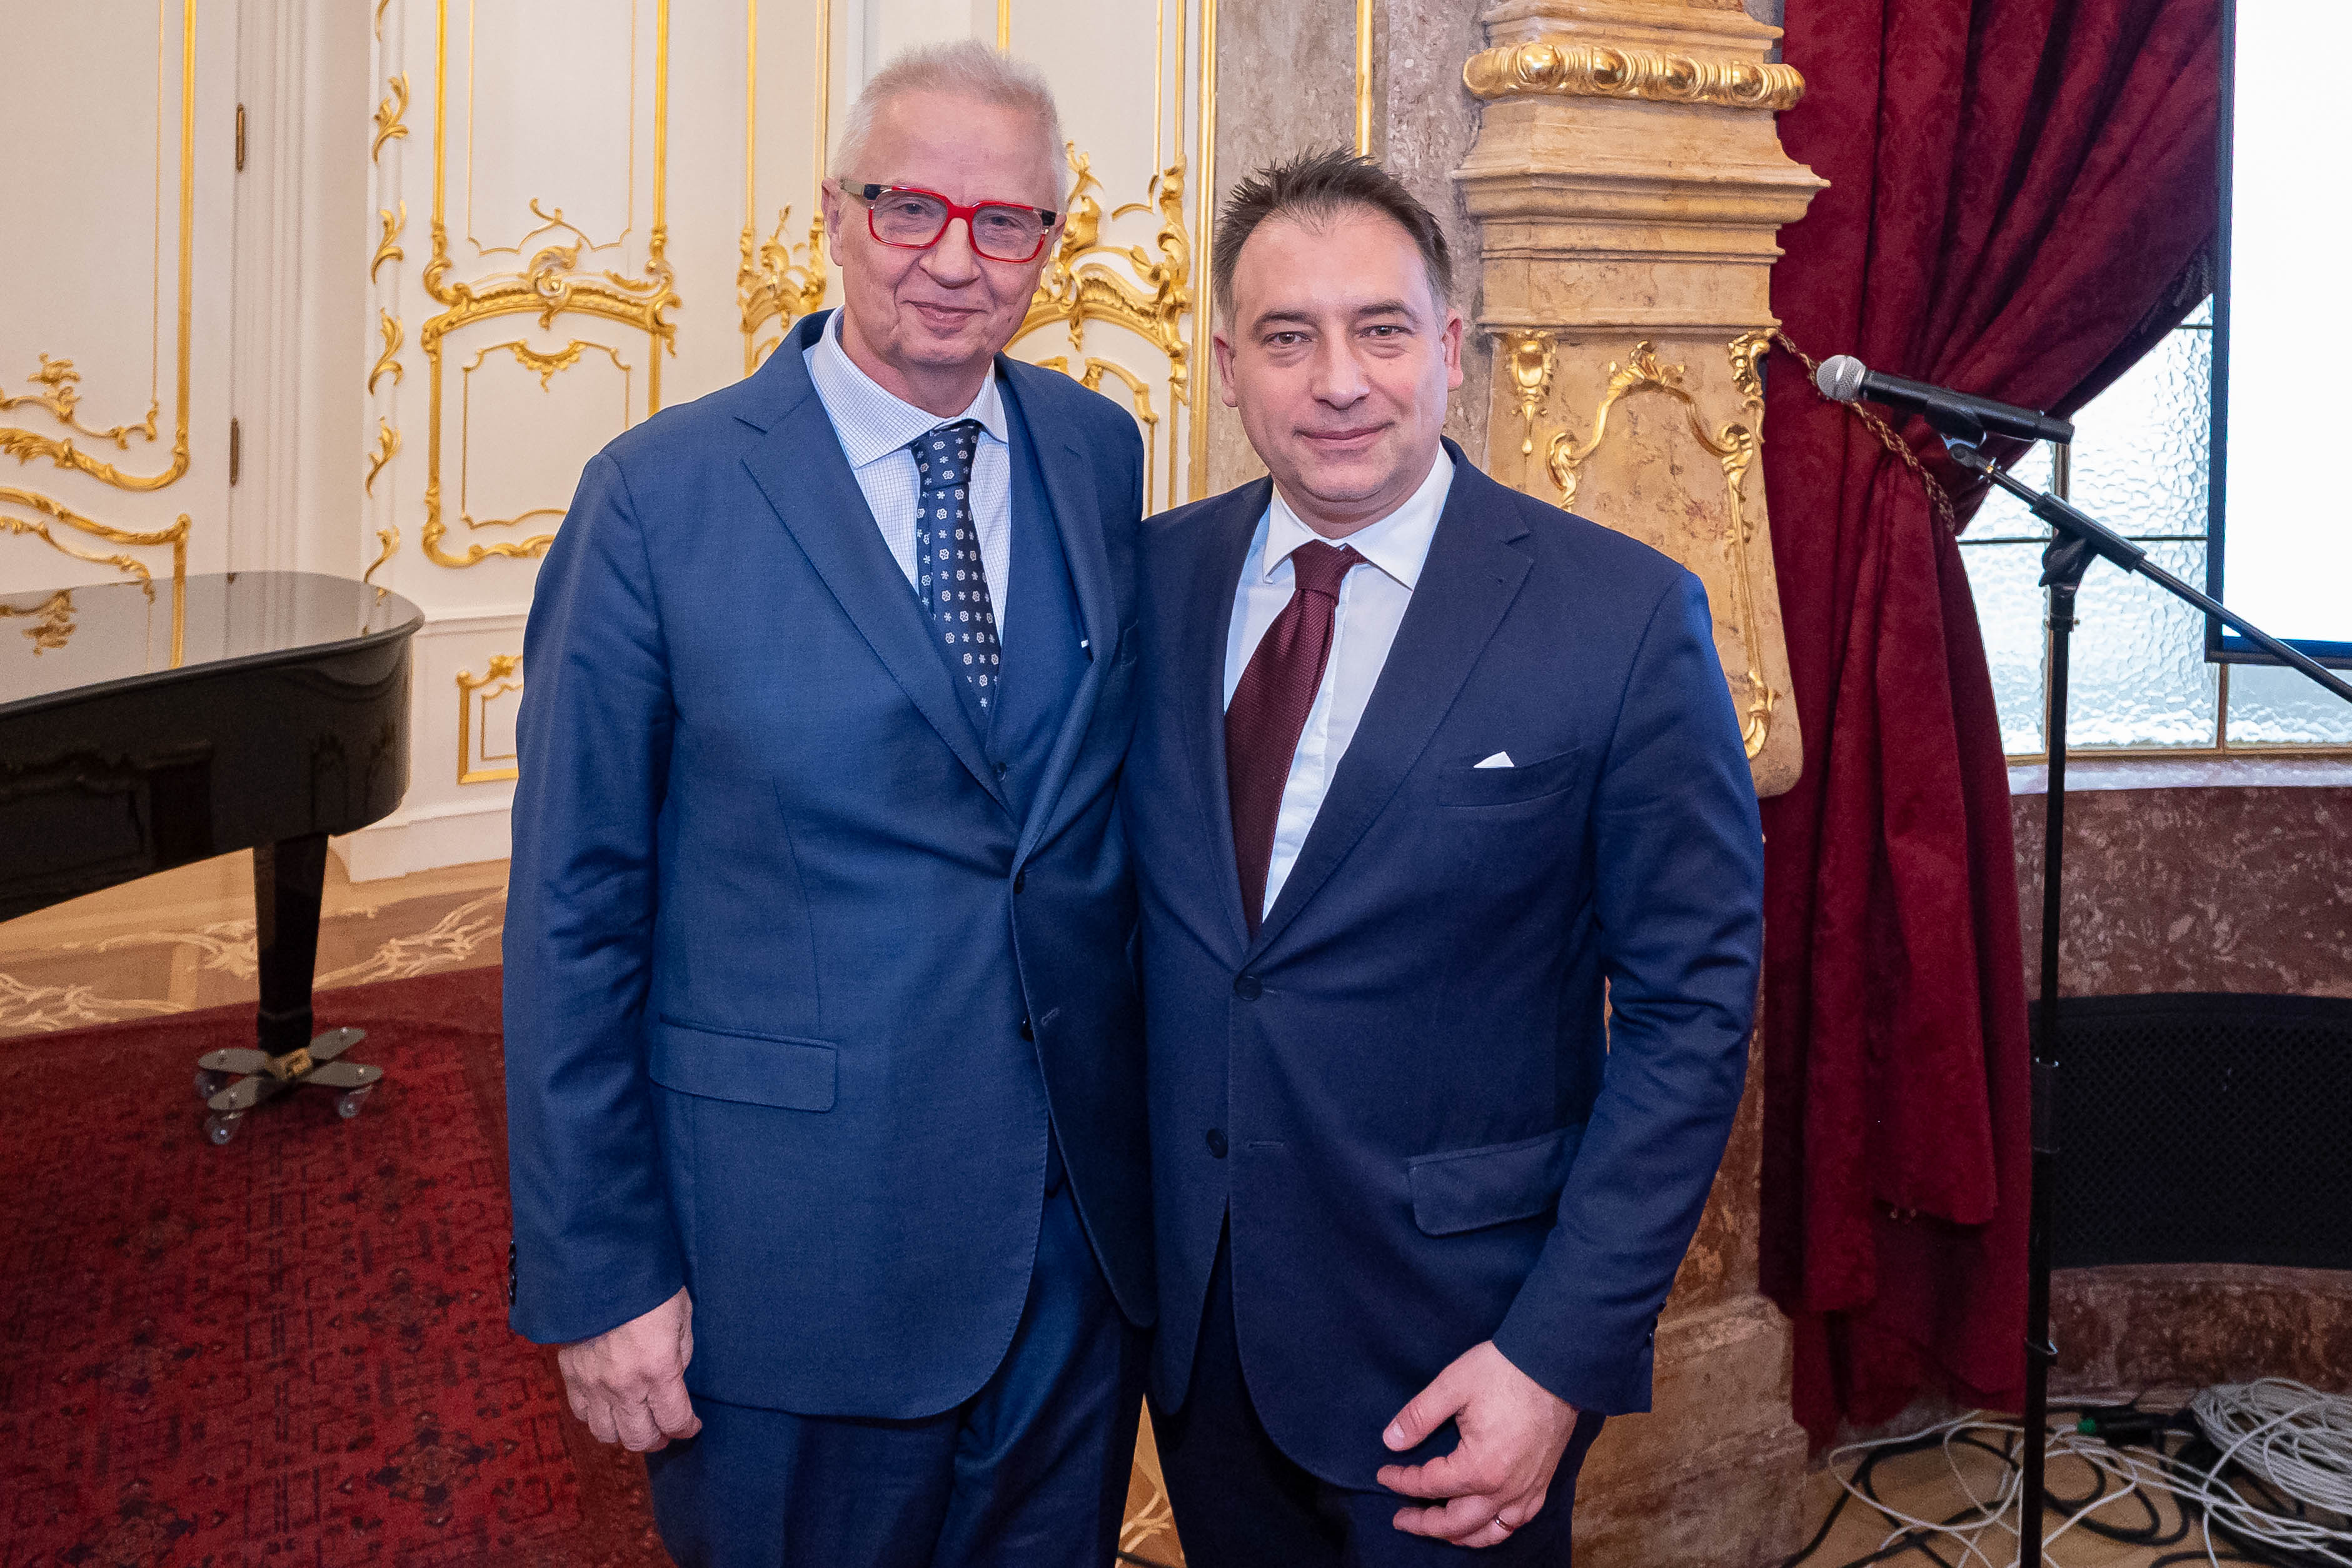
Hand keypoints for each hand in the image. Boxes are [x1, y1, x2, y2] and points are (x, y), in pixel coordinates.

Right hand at [556, 1286, 702, 1451]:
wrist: (598, 1265)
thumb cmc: (647, 1285)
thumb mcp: (681, 1315)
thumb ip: (680, 1352)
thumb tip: (673, 1377)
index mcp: (658, 1369)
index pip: (674, 1420)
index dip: (687, 1429)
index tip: (692, 1425)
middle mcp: (624, 1385)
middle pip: (638, 1438)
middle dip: (656, 1439)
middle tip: (664, 1430)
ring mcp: (593, 1383)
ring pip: (606, 1433)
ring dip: (624, 1432)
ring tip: (635, 1420)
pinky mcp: (570, 1374)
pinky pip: (580, 1412)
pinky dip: (596, 1416)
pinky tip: (607, 1405)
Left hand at [1376, 1340, 1578, 1548]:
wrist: (1556, 1365)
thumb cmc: (1504, 1372)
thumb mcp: (1452, 1385)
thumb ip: (1419, 1417)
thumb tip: (1391, 1441)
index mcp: (1478, 1468)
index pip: (1429, 1485)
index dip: (1401, 1481)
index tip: (1384, 1473)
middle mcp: (1504, 1490)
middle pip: (1456, 1523)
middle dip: (1424, 1523)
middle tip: (1401, 1518)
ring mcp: (1527, 1491)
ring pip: (1488, 1532)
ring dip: (1459, 1535)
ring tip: (1438, 1530)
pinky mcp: (1542, 1484)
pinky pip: (1516, 1522)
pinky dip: (1494, 1530)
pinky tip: (1483, 1522)